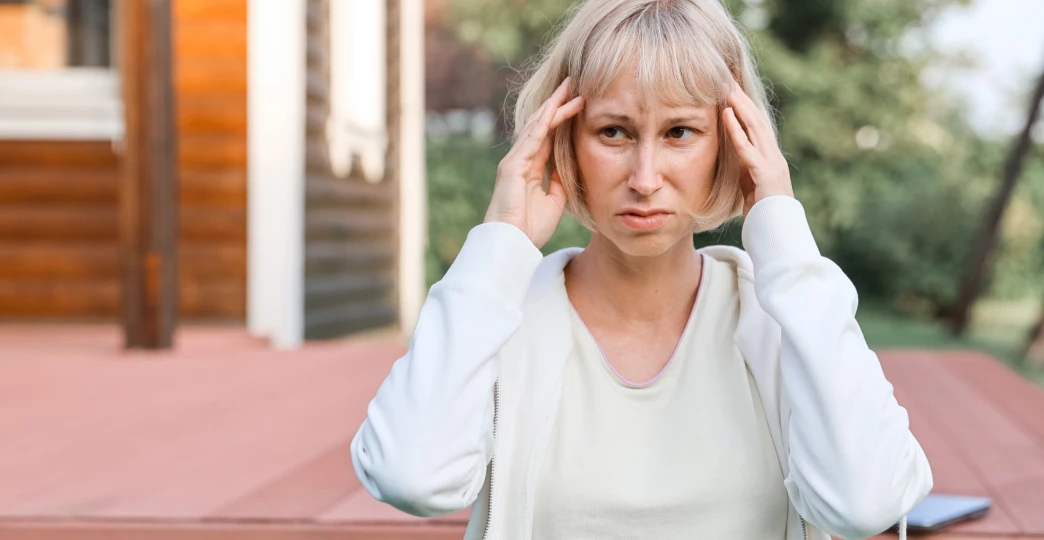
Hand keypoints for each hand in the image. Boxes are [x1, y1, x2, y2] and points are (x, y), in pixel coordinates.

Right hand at [484, 78, 584, 248]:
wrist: (513, 244)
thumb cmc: (530, 228)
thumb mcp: (554, 201)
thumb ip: (559, 182)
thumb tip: (569, 168)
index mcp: (531, 168)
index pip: (549, 135)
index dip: (563, 117)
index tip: (580, 102)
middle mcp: (521, 159)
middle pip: (542, 124)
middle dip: (558, 103)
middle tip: (574, 83)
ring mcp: (515, 161)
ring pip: (537, 126)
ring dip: (554, 106)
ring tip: (570, 87)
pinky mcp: (513, 166)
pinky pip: (532, 139)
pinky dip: (545, 122)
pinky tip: (557, 107)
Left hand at [721, 81, 793, 218]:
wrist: (778, 236)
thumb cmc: (764, 217)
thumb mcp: (751, 188)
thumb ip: (746, 172)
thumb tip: (735, 160)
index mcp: (770, 160)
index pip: (758, 127)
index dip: (746, 108)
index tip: (732, 91)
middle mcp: (774, 157)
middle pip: (758, 120)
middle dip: (743, 99)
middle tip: (728, 79)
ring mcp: (772, 164)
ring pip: (755, 127)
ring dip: (740, 106)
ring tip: (726, 88)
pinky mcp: (765, 174)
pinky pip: (748, 147)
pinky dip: (737, 129)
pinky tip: (727, 114)